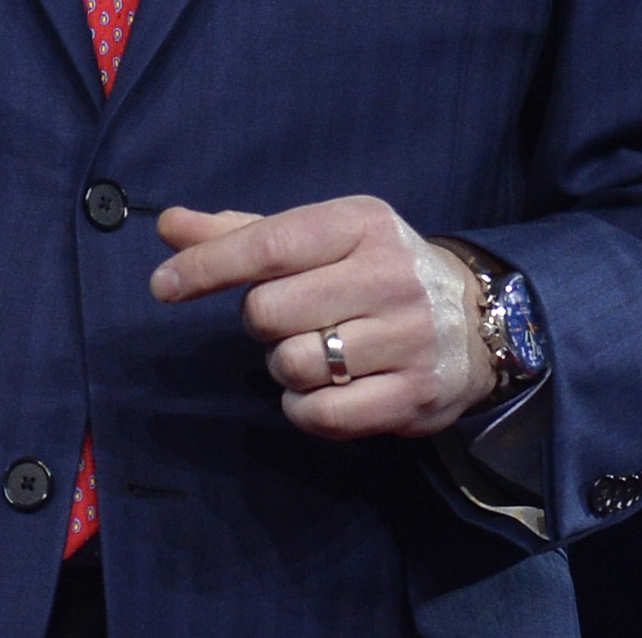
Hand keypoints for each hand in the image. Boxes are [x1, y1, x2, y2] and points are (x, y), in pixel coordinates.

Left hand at [150, 198, 496, 438]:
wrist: (478, 320)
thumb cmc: (372, 270)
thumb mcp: (318, 236)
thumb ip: (240, 233)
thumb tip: (169, 225)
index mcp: (360, 224)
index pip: (266, 247)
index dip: (205, 268)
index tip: (163, 286)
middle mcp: (389, 276)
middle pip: (267, 312)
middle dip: (259, 321)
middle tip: (289, 318)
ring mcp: (408, 338)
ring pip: (291, 365)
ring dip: (282, 366)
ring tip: (314, 351)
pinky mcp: (416, 395)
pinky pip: (321, 415)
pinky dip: (303, 409)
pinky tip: (321, 391)